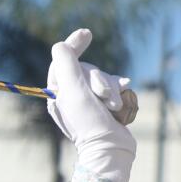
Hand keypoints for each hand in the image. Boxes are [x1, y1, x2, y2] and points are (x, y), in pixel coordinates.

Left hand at [45, 29, 136, 181]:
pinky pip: (118, 89)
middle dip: (100, 81)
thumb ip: (66, 64)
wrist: (111, 149)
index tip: (86, 33)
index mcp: (59, 92)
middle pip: (89, 69)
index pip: (63, 61)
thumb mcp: (73, 89)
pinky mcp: (109, 106)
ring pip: (106, 79)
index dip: (74, 46)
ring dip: (112, 91)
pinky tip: (122, 107)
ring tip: (113, 107)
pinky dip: (122, 96)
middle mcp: (74, 96)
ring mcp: (92, 101)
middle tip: (103, 97)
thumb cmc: (89, 121)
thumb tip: (60, 45)